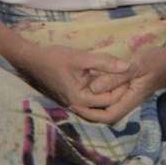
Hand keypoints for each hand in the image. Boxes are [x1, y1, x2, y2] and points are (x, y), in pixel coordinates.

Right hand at [17, 44, 132, 115]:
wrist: (33, 59)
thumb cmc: (55, 58)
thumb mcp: (82, 58)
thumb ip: (105, 62)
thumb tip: (128, 66)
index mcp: (80, 100)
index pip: (111, 100)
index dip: (123, 86)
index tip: (132, 71)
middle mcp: (78, 106)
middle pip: (107, 105)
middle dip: (120, 92)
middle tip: (130, 75)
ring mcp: (77, 102)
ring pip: (101, 103)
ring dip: (113, 91)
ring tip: (123, 76)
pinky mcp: (76, 96)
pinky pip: (95, 97)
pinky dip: (104, 90)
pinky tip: (112, 77)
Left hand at [78, 46, 165, 123]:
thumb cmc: (158, 61)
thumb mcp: (137, 65)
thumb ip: (116, 76)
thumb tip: (93, 88)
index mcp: (131, 98)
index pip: (108, 116)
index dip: (90, 114)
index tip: (74, 104)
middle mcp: (129, 99)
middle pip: (105, 112)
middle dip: (88, 108)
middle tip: (69, 98)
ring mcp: (130, 93)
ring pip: (108, 102)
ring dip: (93, 99)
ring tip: (76, 90)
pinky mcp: (130, 86)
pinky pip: (112, 93)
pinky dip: (101, 90)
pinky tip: (91, 81)